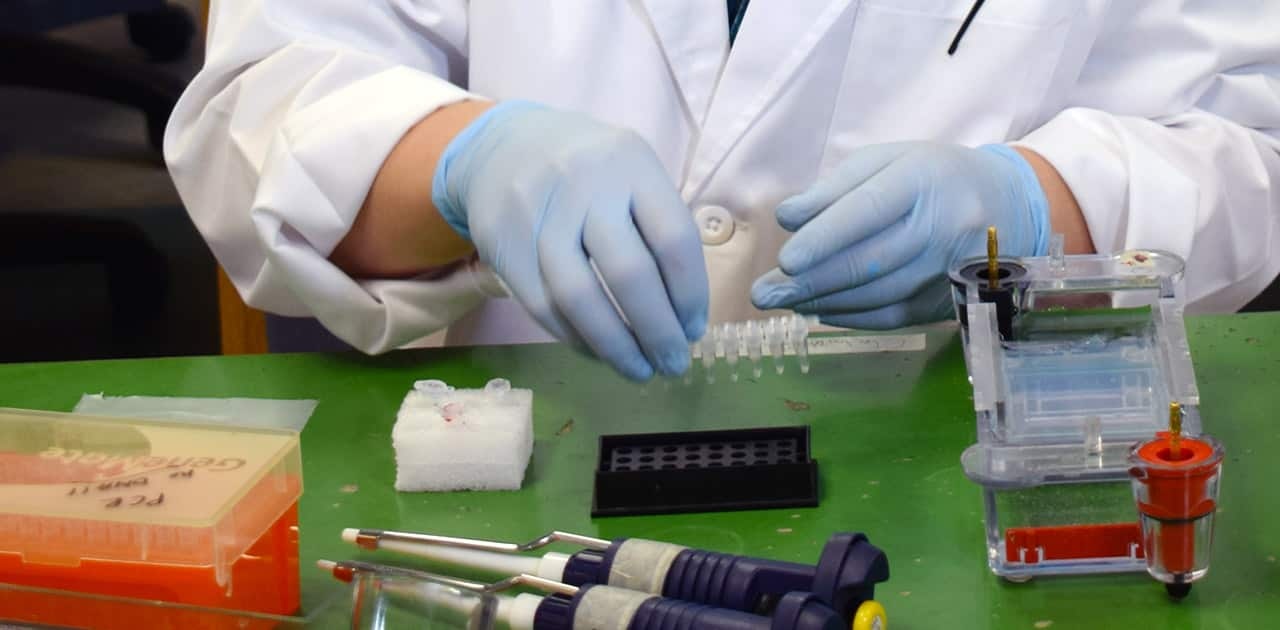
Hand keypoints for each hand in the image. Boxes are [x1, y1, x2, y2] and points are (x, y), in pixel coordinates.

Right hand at [432, 101, 707, 380]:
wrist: (503, 147)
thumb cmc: (589, 172)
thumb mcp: (632, 174)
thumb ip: (659, 229)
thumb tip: (684, 315)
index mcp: (632, 165)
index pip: (673, 240)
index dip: (690, 295)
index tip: (694, 330)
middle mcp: (585, 186)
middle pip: (629, 274)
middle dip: (657, 331)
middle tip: (673, 364)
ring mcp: (539, 216)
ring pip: (580, 298)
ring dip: (615, 347)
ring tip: (639, 371)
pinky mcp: (504, 245)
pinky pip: (544, 306)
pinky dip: (576, 338)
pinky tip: (599, 351)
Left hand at [751, 142, 1049, 327]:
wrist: (1008, 205)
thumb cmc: (930, 176)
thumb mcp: (886, 161)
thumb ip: (834, 188)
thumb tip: (788, 217)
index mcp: (922, 179)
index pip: (868, 210)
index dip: (826, 238)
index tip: (785, 260)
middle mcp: (943, 225)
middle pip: (871, 260)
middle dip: (811, 281)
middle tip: (763, 294)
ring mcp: (951, 268)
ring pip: (879, 294)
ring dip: (823, 302)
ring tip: (782, 301)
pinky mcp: (950, 300)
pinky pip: (893, 316)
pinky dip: (849, 317)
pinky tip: (817, 310)